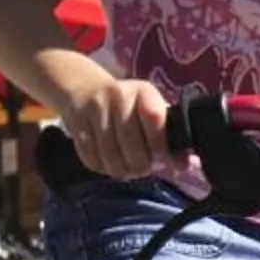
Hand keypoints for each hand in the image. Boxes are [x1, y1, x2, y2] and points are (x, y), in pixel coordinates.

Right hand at [58, 76, 172, 178]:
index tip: (161, 158)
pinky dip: (102, 169)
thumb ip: (167, 136)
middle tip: (143, 168)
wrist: (84, 88)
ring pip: (110, 155)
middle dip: (140, 165)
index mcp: (143, 91)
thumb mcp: (148, 110)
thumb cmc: (126, 105)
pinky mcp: (76, 123)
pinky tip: (109, 164)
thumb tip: (182, 165)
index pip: (155, 118)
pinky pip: (91, 158)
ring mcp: (95, 109)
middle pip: (132, 145)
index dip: (159, 145)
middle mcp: (119, 95)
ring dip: (122, 171)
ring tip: (128, 170)